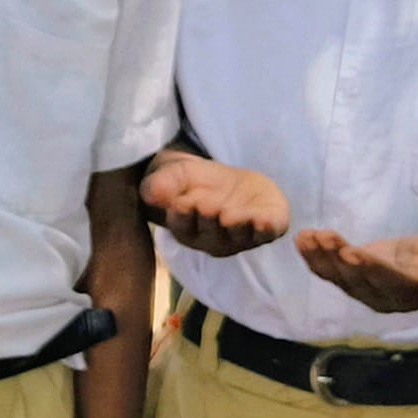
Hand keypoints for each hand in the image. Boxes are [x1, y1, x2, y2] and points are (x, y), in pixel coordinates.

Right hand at [141, 152, 289, 256]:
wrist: (231, 184)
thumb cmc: (196, 182)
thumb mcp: (174, 176)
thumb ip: (161, 185)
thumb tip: (149, 194)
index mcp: (187, 229)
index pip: (183, 226)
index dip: (183, 216)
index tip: (181, 203)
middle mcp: (214, 240)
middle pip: (211, 233)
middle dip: (210, 219)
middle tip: (207, 206)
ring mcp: (242, 237)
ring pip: (240, 236)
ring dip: (238, 227)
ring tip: (233, 216)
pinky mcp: (267, 228)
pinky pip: (269, 233)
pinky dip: (268, 229)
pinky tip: (264, 221)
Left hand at [297, 229, 417, 312]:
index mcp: (408, 294)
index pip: (385, 280)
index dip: (368, 267)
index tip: (351, 251)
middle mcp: (383, 299)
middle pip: (356, 279)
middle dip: (338, 257)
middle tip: (324, 235)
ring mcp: (365, 291)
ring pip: (337, 276)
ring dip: (320, 256)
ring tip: (307, 236)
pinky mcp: (352, 280)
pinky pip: (329, 271)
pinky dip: (314, 256)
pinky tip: (301, 240)